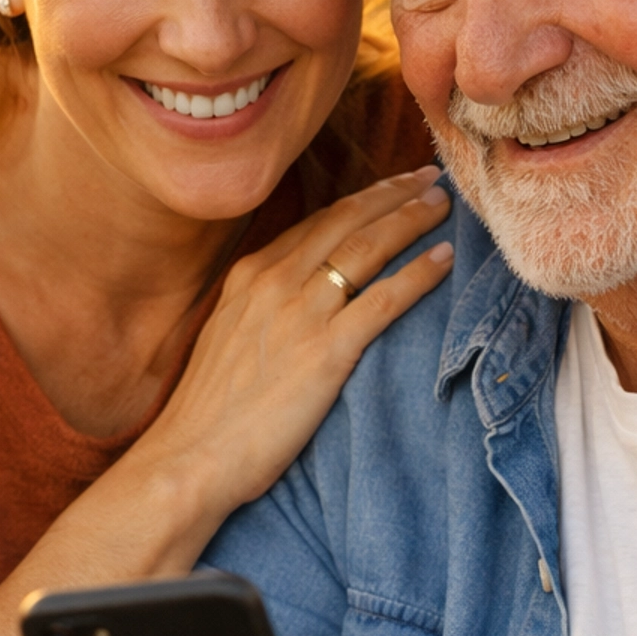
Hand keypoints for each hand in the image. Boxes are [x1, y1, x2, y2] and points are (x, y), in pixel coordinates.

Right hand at [131, 169, 453, 529]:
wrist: (191, 457)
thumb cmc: (209, 413)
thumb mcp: (227, 338)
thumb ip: (259, 309)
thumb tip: (293, 302)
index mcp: (250, 275)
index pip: (317, 221)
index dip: (362, 199)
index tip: (393, 185)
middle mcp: (275, 281)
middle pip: (348, 220)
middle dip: (394, 193)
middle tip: (431, 178)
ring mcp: (301, 313)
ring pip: (369, 247)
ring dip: (413, 219)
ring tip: (444, 206)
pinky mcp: (326, 351)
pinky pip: (384, 298)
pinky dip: (419, 273)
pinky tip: (445, 259)